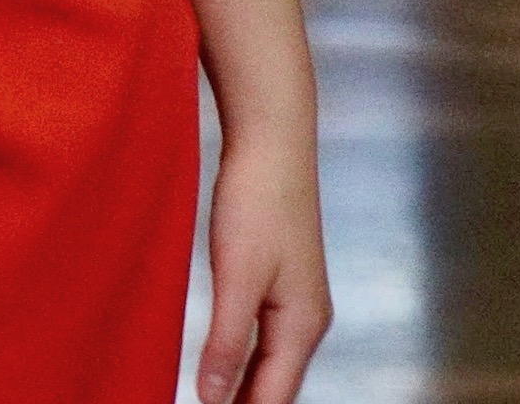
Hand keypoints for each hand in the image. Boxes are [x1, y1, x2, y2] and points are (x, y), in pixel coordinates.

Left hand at [197, 127, 329, 403]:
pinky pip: (265, 341)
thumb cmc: (259, 201)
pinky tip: (225, 368)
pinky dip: (245, 363)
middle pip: (276, 386)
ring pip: (271, 365)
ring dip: (245, 390)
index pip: (273, 397)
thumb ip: (225, 341)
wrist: (273, 142)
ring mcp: (297, 302)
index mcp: (302, 325)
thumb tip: (211, 398)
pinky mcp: (282, 283)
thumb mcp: (237, 276)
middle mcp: (307, 320)